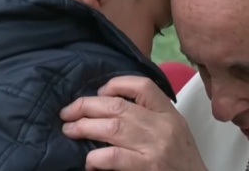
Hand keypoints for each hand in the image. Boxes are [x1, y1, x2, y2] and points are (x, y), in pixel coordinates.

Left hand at [60, 76, 207, 170]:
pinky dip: (96, 157)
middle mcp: (163, 126)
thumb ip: (150, 114)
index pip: (143, 86)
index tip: (100, 93)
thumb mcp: (173, 127)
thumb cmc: (181, 157)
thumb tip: (109, 105)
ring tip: (69, 130)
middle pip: (118, 106)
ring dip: (84, 128)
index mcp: (169, 113)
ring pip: (112, 128)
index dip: (116, 84)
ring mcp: (156, 147)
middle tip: (68, 112)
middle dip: (87, 106)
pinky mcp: (148, 167)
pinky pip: (115, 157)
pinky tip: (89, 159)